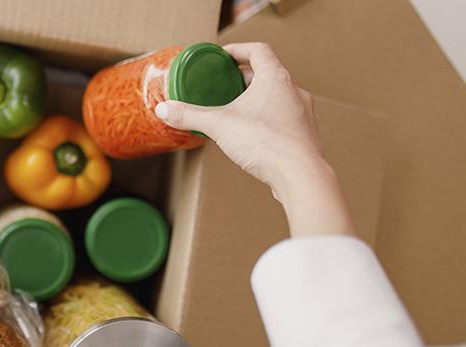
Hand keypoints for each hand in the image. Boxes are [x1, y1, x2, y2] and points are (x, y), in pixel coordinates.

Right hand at [155, 42, 353, 236]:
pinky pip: (284, 118)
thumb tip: (164, 110)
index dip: (238, 50)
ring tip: (236, 110)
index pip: (258, 51)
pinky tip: (253, 134)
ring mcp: (302, 113)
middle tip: (223, 85)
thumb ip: (190, 116)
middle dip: (243, 78)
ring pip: (277, 97)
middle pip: (266, 74)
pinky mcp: (304, 134)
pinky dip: (267, 118)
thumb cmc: (266, 143)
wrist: (299, 175)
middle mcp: (294, 91)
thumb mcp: (219, 126)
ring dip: (257, 99)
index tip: (223, 56)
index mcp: (275, 79)